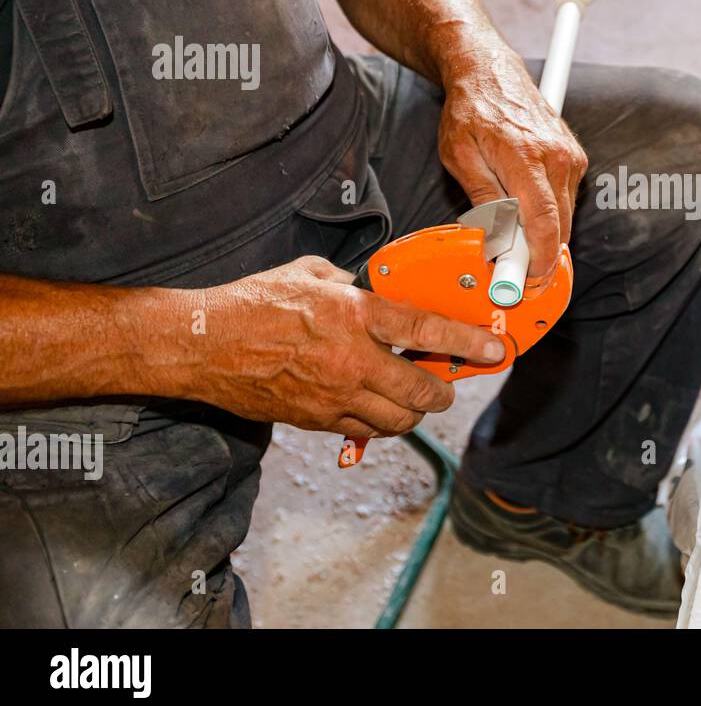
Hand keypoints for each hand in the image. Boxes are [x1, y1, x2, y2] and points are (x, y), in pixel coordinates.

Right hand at [179, 257, 503, 437]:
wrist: (202, 345)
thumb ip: (350, 283)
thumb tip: (372, 291)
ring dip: (414, 412)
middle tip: (446, 382)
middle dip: (443, 390)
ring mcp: (334, 396)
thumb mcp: (310, 273)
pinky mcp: (315, 419)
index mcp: (354, 315)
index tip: (493, 350)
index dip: (467, 342)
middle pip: (421, 391)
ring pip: (397, 420)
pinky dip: (378, 423)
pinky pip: (363, 431)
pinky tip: (375, 407)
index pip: (427, 330)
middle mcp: (352, 360)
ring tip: (413, 398)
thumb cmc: (252, 304)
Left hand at [437, 41, 586, 283]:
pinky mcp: (575, 157)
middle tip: (516, 278)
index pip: (544, 222)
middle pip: (560, 226)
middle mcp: (557, 156)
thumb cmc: (470, 110)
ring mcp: (570, 156)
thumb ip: (483, 200)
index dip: (540, 260)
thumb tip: (497, 241)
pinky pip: (566, 200)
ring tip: (513, 238)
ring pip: (564, 216)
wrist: (489, 70)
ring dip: (543, 235)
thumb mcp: (460, 157)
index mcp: (526, 156)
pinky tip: (525, 208)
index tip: (528, 283)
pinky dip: (548, 214)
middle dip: (541, 258)